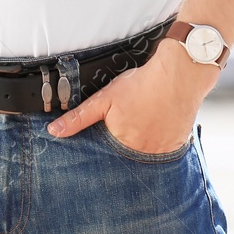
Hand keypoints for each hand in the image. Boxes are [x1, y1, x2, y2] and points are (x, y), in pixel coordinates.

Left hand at [46, 40, 217, 153]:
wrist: (178, 77)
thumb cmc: (141, 86)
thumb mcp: (103, 100)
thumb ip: (78, 118)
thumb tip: (54, 131)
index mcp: (121, 145)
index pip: (106, 155)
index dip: (104, 145)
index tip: (107, 135)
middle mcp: (142, 154)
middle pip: (125, 156)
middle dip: (122, 146)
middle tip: (129, 124)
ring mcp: (161, 153)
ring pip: (145, 155)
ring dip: (140, 145)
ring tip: (142, 123)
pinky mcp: (176, 147)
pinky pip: (163, 152)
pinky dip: (157, 143)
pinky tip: (156, 127)